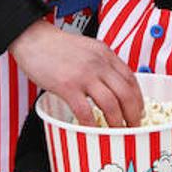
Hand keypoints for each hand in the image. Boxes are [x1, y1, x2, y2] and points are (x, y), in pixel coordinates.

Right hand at [9, 21, 142, 126]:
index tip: (138, 110)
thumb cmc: (57, 46)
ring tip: (117, 132)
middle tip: (133, 126)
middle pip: (126, 93)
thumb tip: (112, 85)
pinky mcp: (67, 86)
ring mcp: (84, 75)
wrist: (33, 38)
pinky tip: (92, 130)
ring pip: (110, 104)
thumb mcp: (88, 48)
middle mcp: (99, 63)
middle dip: (133, 114)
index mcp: (105, 54)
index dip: (138, 98)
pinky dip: (92, 124)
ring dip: (117, 122)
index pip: (131, 78)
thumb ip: (101, 64)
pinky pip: (85, 111)